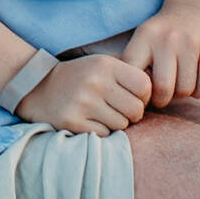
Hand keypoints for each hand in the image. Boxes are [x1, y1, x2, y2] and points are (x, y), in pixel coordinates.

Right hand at [15, 54, 151, 135]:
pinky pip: (104, 134)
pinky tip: (89, 120)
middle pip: (136, 110)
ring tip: (101, 113)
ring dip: (115, 123)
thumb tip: (162, 86)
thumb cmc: (79, 77)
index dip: (144, 96)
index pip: (145, 86)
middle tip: (118, 110)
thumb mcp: (102, 64)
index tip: (133, 98)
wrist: (37, 88)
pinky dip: (101, 131)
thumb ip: (130, 72)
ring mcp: (83, 103)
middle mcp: (95, 82)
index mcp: (106, 65)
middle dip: (132, 114)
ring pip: (122, 124)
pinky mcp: (73, 122)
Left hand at [121, 7, 199, 108]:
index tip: (143, 91)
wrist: (193, 10)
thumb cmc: (161, 36)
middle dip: (162, 99)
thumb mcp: (142, 41)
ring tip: (178, 83)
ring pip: (185, 90)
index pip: (135, 76)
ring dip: (182, 94)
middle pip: (163, 88)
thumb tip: (135, 98)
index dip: (138, 92)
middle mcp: (167, 39)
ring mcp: (191, 42)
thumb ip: (134, 66)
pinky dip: (199, 92)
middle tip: (163, 94)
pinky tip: (195, 82)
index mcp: (145, 37)